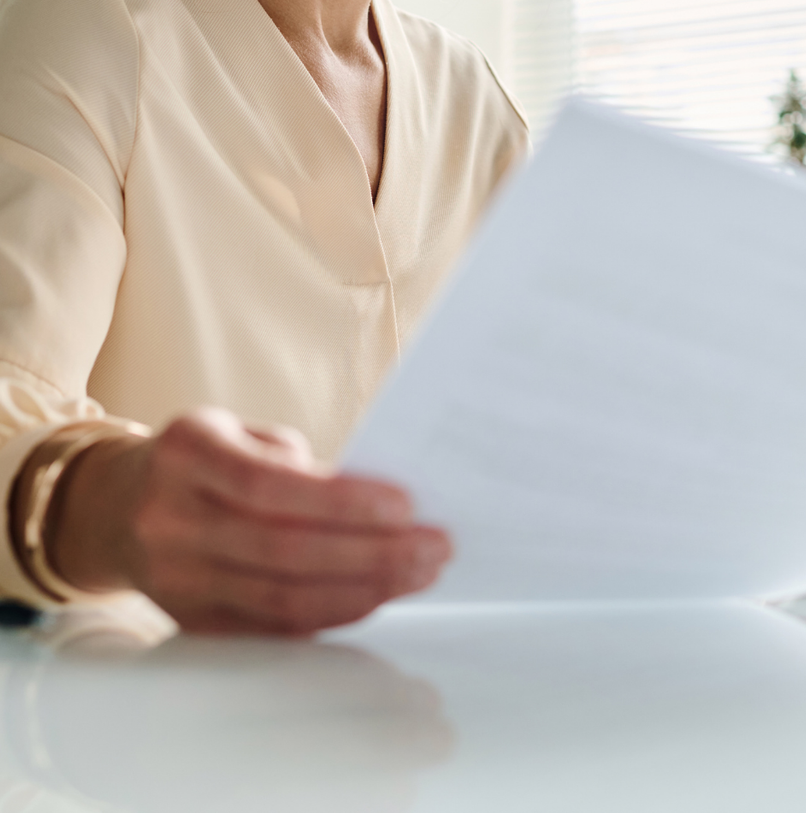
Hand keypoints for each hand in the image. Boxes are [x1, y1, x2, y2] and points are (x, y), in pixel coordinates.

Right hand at [43, 407, 450, 634]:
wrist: (115, 507)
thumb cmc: (201, 460)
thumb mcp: (238, 433)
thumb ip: (299, 465)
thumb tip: (382, 506)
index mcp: (188, 454)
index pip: (271, 487)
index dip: (343, 502)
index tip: (407, 506)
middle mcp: (172, 520)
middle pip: (284, 551)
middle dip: (371, 554)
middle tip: (434, 548)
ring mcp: (175, 579)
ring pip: (282, 600)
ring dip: (363, 590)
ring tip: (418, 574)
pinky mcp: (190, 622)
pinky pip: (272, 628)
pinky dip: (331, 615)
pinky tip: (375, 597)